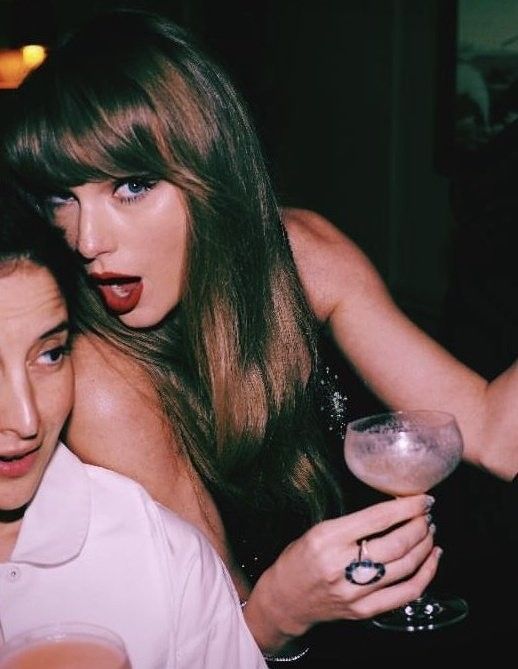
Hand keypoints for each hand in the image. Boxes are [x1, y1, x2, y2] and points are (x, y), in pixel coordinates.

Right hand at [244, 494, 439, 651]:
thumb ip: (353, 523)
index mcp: (328, 538)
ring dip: (425, 546)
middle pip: (396, 544)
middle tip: (427, 514)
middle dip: (419, 526)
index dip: (406, 507)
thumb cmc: (299, 558)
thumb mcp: (318, 530)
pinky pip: (406, 594)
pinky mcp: (365, 611)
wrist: (284, 600)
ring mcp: (355, 592)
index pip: (377, 518)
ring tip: (430, 531)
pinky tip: (432, 559)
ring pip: (405, 567)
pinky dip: (425, 575)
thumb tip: (394, 509)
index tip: (423, 498)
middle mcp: (342, 566)